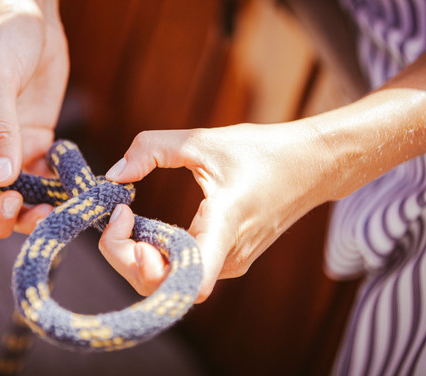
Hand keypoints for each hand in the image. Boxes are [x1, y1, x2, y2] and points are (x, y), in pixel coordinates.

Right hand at [0, 5, 68, 254]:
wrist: (30, 20)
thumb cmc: (2, 40)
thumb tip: (1, 180)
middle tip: (24, 208)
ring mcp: (8, 152)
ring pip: (14, 201)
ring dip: (30, 214)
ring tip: (53, 209)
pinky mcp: (37, 146)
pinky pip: (43, 182)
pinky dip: (54, 193)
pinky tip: (71, 192)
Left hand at [100, 123, 329, 301]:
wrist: (312, 165)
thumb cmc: (263, 151)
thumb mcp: (202, 140)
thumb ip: (152, 149)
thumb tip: (113, 174)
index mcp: (225, 227)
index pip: (186, 282)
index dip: (140, 262)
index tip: (126, 216)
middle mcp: (228, 258)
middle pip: (162, 285)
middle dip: (125, 255)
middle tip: (119, 215)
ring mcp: (230, 264)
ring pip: (170, 280)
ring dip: (139, 254)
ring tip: (129, 217)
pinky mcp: (229, 261)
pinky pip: (183, 270)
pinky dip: (157, 253)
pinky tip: (148, 226)